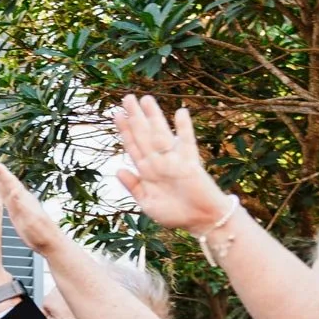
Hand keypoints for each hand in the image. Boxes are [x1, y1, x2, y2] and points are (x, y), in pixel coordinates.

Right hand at [0, 158, 72, 257]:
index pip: (8, 181)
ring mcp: (20, 204)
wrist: (50, 242)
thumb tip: (13, 190)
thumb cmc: (41, 233)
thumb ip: (21, 204)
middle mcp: (21, 198)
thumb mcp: (30, 218)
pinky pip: (6, 197)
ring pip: (5, 187)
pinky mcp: (18, 211)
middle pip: (5, 181)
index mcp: (22, 199)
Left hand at [111, 94, 233, 232]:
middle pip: (144, 135)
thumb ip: (134, 187)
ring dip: (154, 117)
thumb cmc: (175, 215)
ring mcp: (174, 161)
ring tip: (146, 99)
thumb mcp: (147, 203)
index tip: (116, 114)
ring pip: (161, 134)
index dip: (124, 130)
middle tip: (126, 98)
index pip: (133, 146)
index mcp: (146, 171)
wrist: (201, 221)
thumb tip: (119, 170)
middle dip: (135, 117)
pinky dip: (184, 129)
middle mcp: (159, 162)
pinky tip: (180, 113)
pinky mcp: (191, 164)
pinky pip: (187, 143)